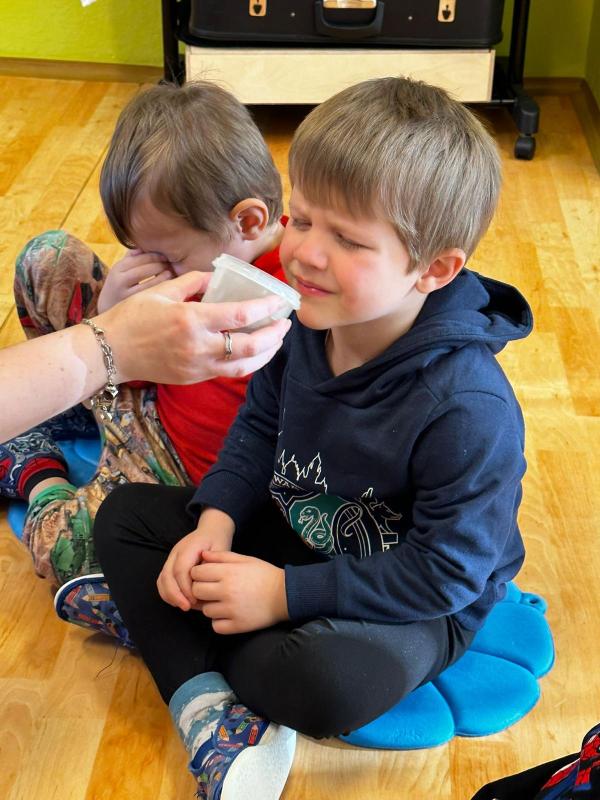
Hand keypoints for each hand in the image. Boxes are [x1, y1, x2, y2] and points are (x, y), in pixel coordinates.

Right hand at [97, 249, 172, 312]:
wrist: (106, 313)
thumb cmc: (120, 288)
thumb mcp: (121, 271)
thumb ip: (132, 257)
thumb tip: (147, 244)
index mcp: (118, 268)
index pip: (140, 256)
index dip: (156, 254)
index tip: (167, 255)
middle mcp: (119, 279)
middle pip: (146, 267)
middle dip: (161, 263)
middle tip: (172, 263)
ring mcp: (125, 294)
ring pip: (149, 280)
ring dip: (163, 274)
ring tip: (171, 273)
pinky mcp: (133, 305)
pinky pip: (151, 293)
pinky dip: (161, 287)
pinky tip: (168, 285)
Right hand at [97, 271, 291, 384]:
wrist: (110, 352)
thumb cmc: (132, 317)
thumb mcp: (162, 291)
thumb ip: (194, 282)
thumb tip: (217, 278)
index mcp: (191, 320)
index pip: (240, 316)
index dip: (266, 308)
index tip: (280, 301)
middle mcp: (198, 346)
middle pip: (250, 346)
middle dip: (274, 335)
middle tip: (285, 323)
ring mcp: (197, 366)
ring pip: (244, 366)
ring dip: (266, 354)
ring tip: (276, 340)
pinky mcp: (194, 378)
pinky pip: (228, 373)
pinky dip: (246, 363)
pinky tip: (254, 352)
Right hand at [157, 509, 234, 610]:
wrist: (212, 530)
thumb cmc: (218, 541)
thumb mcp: (221, 550)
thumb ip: (212, 566)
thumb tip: (205, 585)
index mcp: (189, 547)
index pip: (181, 569)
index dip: (185, 587)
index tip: (195, 600)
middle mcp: (176, 552)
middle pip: (167, 575)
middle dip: (175, 594)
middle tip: (187, 607)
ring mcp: (171, 558)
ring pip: (162, 579)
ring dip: (170, 595)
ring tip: (183, 606)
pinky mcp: (170, 564)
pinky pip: (163, 580)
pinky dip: (167, 593)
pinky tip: (179, 601)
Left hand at [190, 550, 288, 633]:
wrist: (285, 595)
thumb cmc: (264, 575)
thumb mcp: (245, 559)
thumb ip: (222, 556)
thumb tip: (202, 554)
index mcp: (228, 573)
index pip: (196, 573)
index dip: (199, 573)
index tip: (206, 575)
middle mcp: (227, 591)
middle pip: (197, 591)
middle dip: (201, 589)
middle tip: (212, 589)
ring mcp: (231, 610)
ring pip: (205, 611)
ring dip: (211, 606)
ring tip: (223, 602)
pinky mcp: (237, 625)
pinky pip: (216, 626)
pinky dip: (220, 621)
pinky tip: (228, 614)